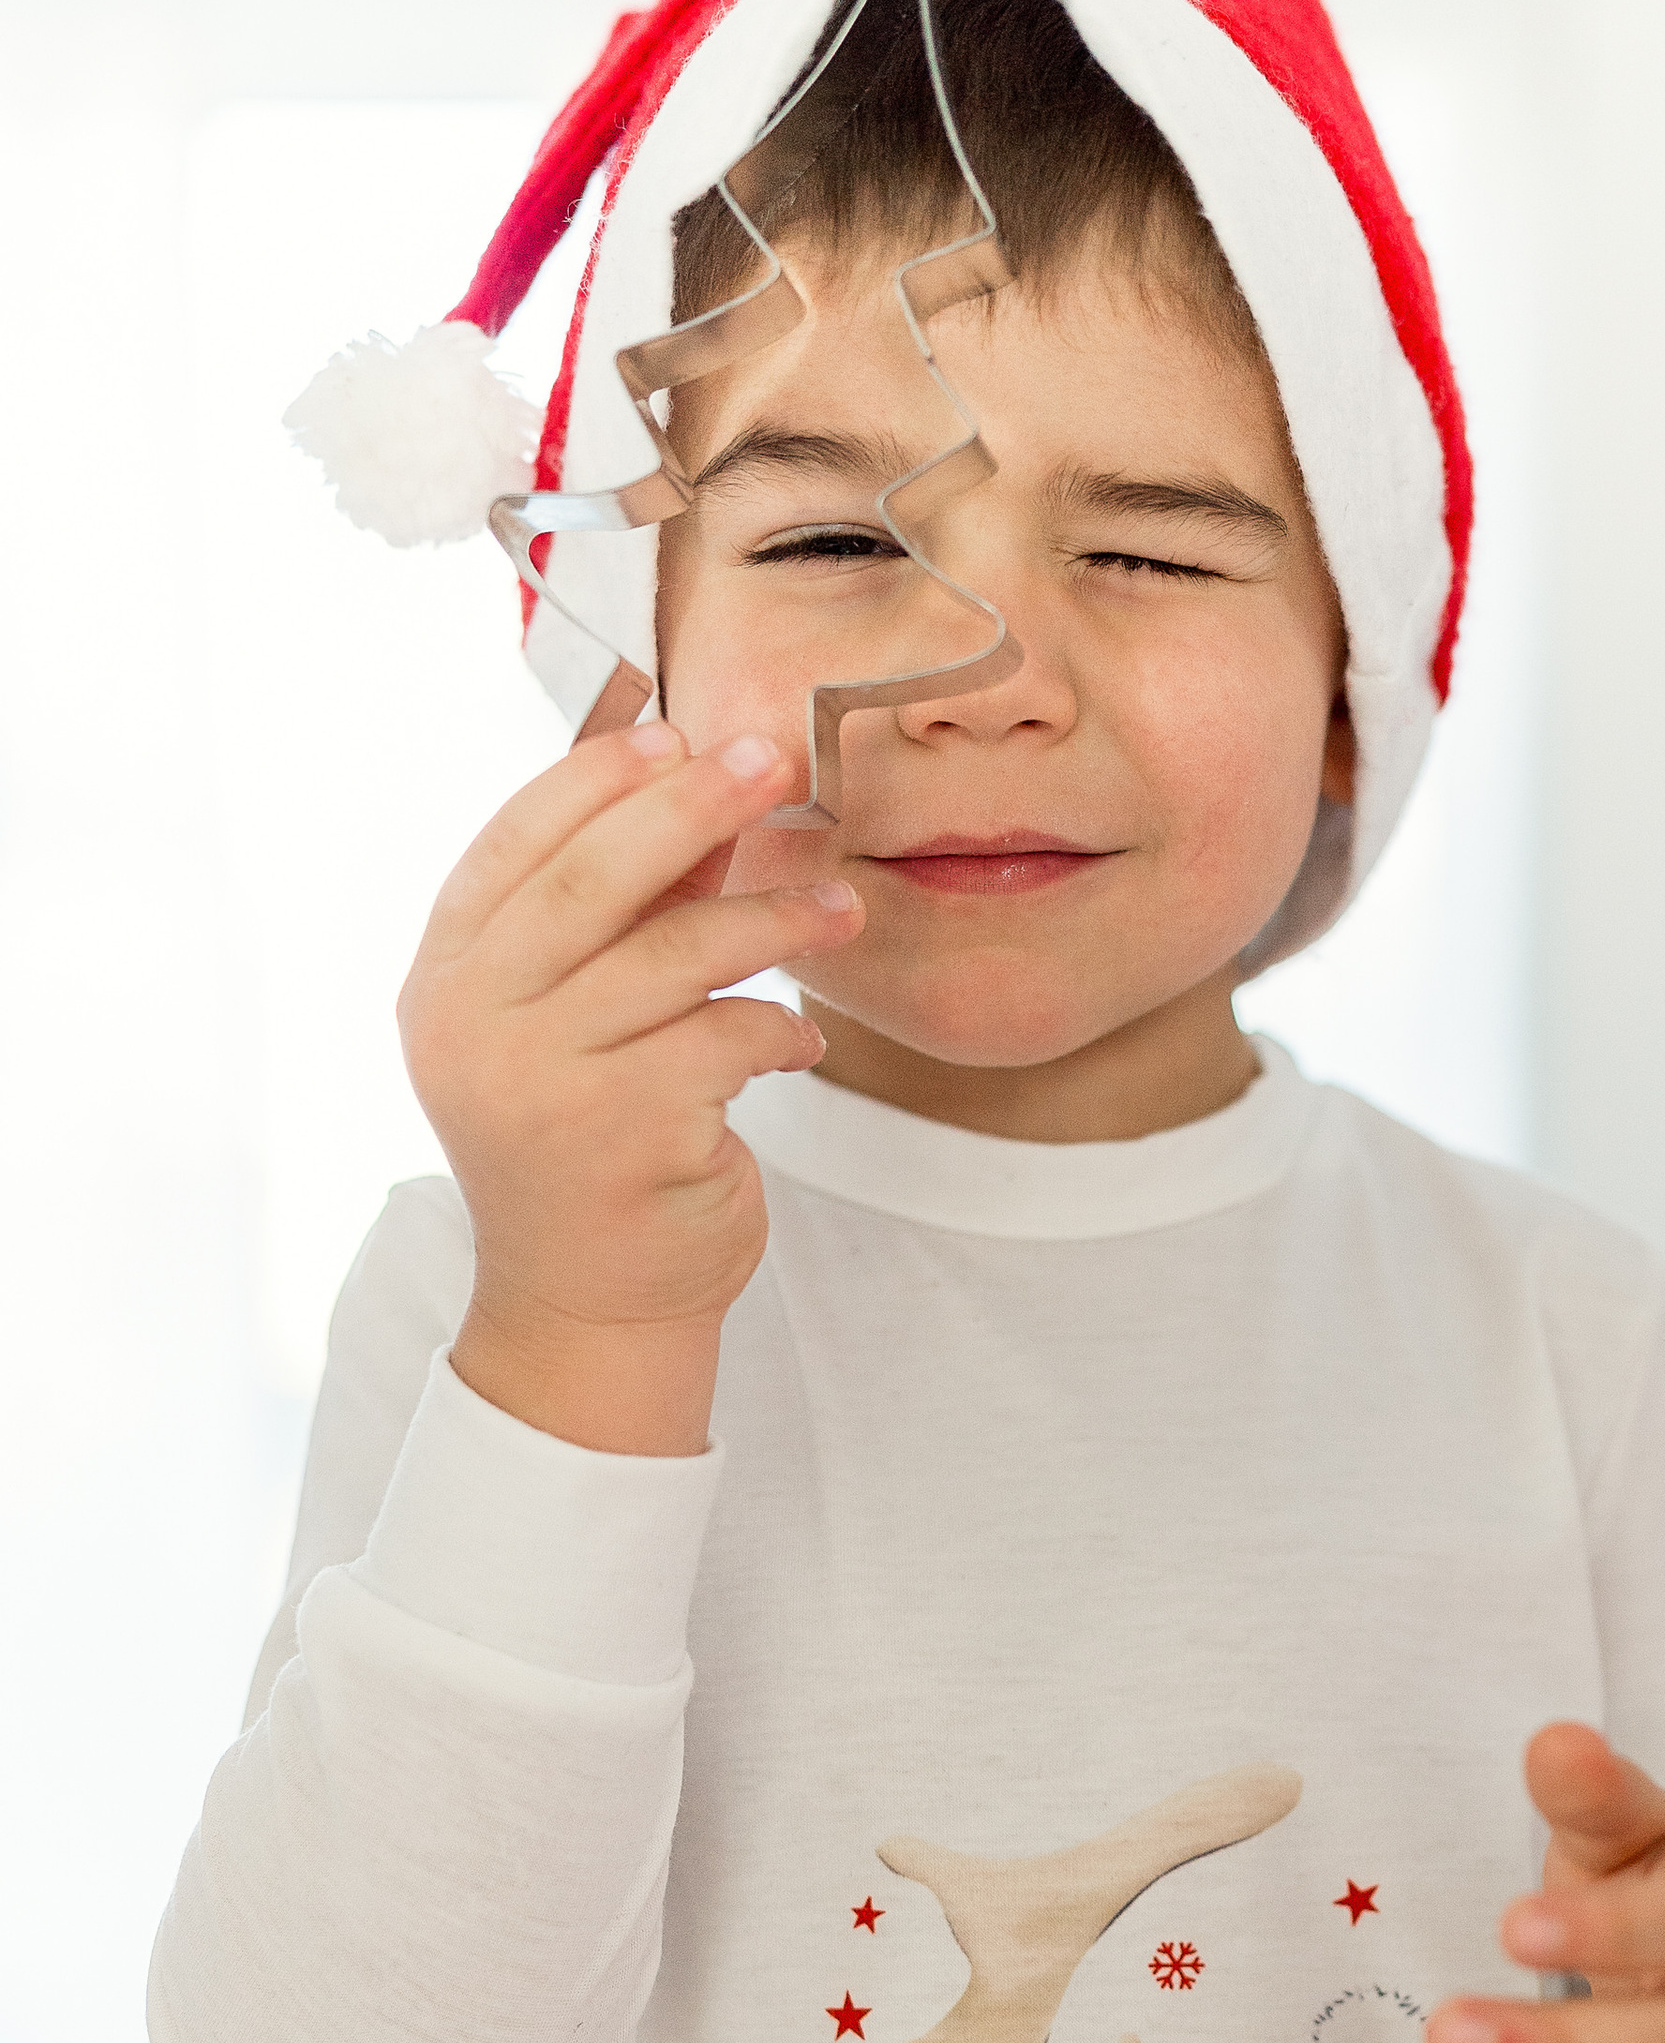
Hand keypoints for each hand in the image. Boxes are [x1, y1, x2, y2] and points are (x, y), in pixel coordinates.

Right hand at [400, 724, 857, 1452]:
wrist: (590, 1309)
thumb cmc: (590, 1149)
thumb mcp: (573, 1023)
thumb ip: (616, 915)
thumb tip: (696, 780)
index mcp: (446, 979)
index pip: (512, 843)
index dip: (597, 778)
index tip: (678, 733)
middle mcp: (472, 1023)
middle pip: (590, 877)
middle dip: (692, 805)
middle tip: (774, 760)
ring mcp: (540, 1078)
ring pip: (675, 953)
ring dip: (773, 918)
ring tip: (841, 910)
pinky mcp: (623, 1130)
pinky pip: (727, 1036)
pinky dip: (780, 1030)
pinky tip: (802, 1045)